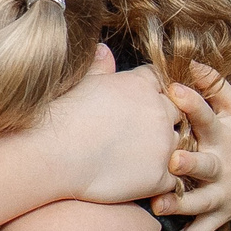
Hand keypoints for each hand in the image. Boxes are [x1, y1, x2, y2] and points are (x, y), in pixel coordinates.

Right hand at [37, 46, 181, 204]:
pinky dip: (159, 180)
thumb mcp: (82, 84)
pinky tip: (138, 180)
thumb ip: (101, 68)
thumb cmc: (61, 118)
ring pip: (179, 145)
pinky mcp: (159, 176)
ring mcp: (162, 145)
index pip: (160, 81)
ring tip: (136, 158)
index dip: (151, 91)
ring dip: (165, 150)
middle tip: (137, 133)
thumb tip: (104, 50)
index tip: (136, 104)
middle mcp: (158, 112)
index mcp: (140, 86)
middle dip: (162, 120)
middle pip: (177, 111)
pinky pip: (173, 179)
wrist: (51, 154)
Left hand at [150, 64, 230, 230]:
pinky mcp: (219, 216)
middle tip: (173, 161)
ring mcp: (222, 195)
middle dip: (191, 164)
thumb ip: (214, 84)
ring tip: (157, 209)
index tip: (175, 89)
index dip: (193, 103)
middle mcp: (224, 167)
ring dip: (180, 207)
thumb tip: (188, 58)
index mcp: (225, 136)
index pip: (208, 116)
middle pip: (207, 166)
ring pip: (200, 204)